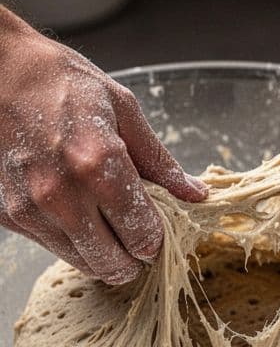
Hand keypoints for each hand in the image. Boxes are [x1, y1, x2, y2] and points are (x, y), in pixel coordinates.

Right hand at [0, 12, 206, 283]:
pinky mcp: (9, 214)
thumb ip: (159, 160)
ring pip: (82, 263)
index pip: (143, 237)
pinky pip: (52, 247)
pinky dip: (71, 241)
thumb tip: (195, 194)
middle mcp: (63, 194)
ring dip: (103, 254)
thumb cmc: (60, 82)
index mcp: (100, 165)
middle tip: (137, 236)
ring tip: (109, 225)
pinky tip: (77, 214)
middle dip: (134, 257)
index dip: (157, 239)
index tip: (159, 228)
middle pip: (114, 264)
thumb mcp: (123, 109)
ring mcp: (31, 208)